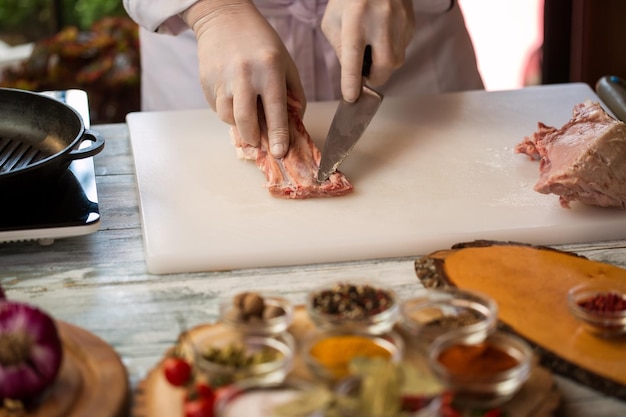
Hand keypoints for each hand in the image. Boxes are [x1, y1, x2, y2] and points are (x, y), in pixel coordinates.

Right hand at [182, 0, 305, 157]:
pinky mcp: (207, 81)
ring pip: (228, 117)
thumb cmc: (262, 42)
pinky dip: (227, 111)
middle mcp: (245, 74)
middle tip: (258, 141)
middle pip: (247, 121)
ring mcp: (223, 78)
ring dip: (238, 124)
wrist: (225, 17)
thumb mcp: (285, 63)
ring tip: (245, 113)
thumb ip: (293, 94)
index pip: (276, 110)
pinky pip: (217, 108)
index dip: (278, 135)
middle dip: (254, 138)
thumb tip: (292, 125)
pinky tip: (233, 98)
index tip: (280, 153)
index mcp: (269, 69)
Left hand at [321, 0, 414, 101]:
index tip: (351, 98)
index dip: (352, 84)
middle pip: (383, 68)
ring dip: (383, 64)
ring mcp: (400, 22)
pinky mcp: (411, 23)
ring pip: (396, 62)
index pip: (353, 62)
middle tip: (363, 74)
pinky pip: (402, 49)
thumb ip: (340, 49)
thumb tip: (353, 73)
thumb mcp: (333, 21)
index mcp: (355, 21)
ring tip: (372, 49)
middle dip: (373, 78)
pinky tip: (383, 36)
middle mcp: (380, 22)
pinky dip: (391, 50)